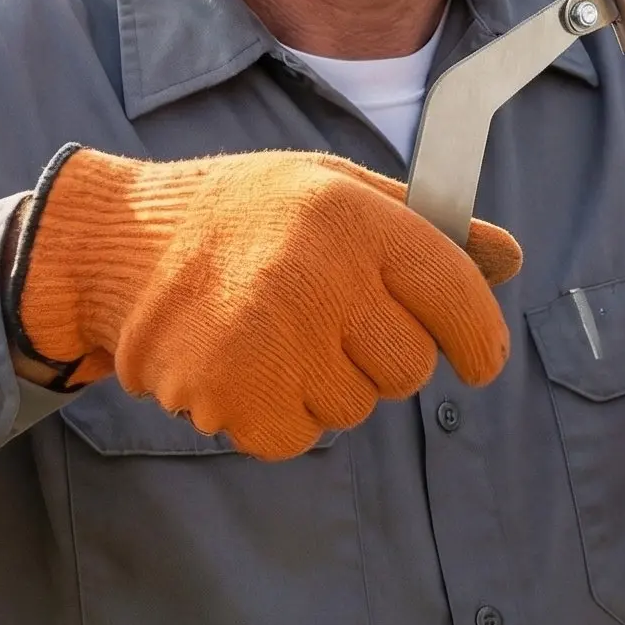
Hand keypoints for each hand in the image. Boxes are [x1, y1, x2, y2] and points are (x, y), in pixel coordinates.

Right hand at [3, 147, 521, 458]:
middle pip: (410, 368)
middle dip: (385, 357)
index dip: (479, 338)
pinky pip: (299, 437)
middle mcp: (317, 277)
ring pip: (355, 407)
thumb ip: (426, 226)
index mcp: (351, 217)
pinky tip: (245, 365)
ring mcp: (272, 341)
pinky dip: (279, 416)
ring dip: (326, 384)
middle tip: (330, 323)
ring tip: (273, 333)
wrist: (116, 248)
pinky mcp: (232, 397)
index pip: (455, 295)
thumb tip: (509, 258)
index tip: (479, 360)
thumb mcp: (335, 187)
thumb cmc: (242, 215)